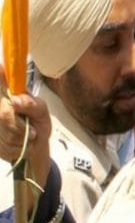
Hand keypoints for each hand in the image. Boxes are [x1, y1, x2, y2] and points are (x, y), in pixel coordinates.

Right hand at [0, 65, 51, 188]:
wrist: (34, 146)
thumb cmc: (38, 123)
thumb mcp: (42, 111)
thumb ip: (32, 104)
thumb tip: (16, 100)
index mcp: (7, 93)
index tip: (3, 73)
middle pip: (3, 114)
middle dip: (21, 126)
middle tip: (32, 131)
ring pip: (4, 133)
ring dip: (21, 140)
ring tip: (27, 138)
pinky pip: (3, 147)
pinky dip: (16, 149)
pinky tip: (20, 146)